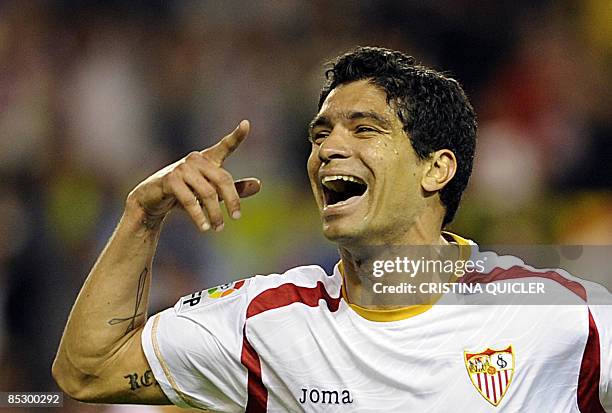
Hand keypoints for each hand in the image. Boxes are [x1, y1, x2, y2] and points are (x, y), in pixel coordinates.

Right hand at [127, 120, 260, 231]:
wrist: (151, 201)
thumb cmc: (183, 194)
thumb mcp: (211, 193)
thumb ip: (234, 190)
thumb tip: (259, 185)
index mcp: (207, 159)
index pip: (224, 146)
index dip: (236, 136)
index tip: (246, 124)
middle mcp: (195, 160)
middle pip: (223, 180)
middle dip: (232, 201)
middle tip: (236, 218)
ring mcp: (181, 168)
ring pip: (208, 193)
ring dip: (215, 213)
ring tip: (218, 228)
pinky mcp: (169, 180)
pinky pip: (190, 200)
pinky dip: (199, 216)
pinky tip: (205, 227)